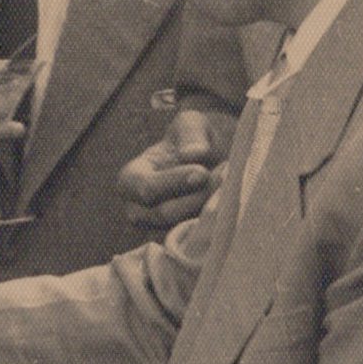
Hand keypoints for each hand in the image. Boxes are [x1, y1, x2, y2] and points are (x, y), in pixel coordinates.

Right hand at [119, 103, 235, 231]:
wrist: (212, 155)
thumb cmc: (194, 138)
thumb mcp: (191, 123)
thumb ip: (191, 134)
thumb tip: (193, 154)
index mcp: (130, 179)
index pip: (145, 189)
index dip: (174, 182)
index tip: (202, 172)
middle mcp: (137, 210)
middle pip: (166, 213)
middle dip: (198, 195)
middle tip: (226, 174)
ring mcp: (159, 229)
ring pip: (185, 228)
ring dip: (211, 207)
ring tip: (231, 183)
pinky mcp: (184, 240)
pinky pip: (200, 238)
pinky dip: (217, 221)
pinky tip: (232, 201)